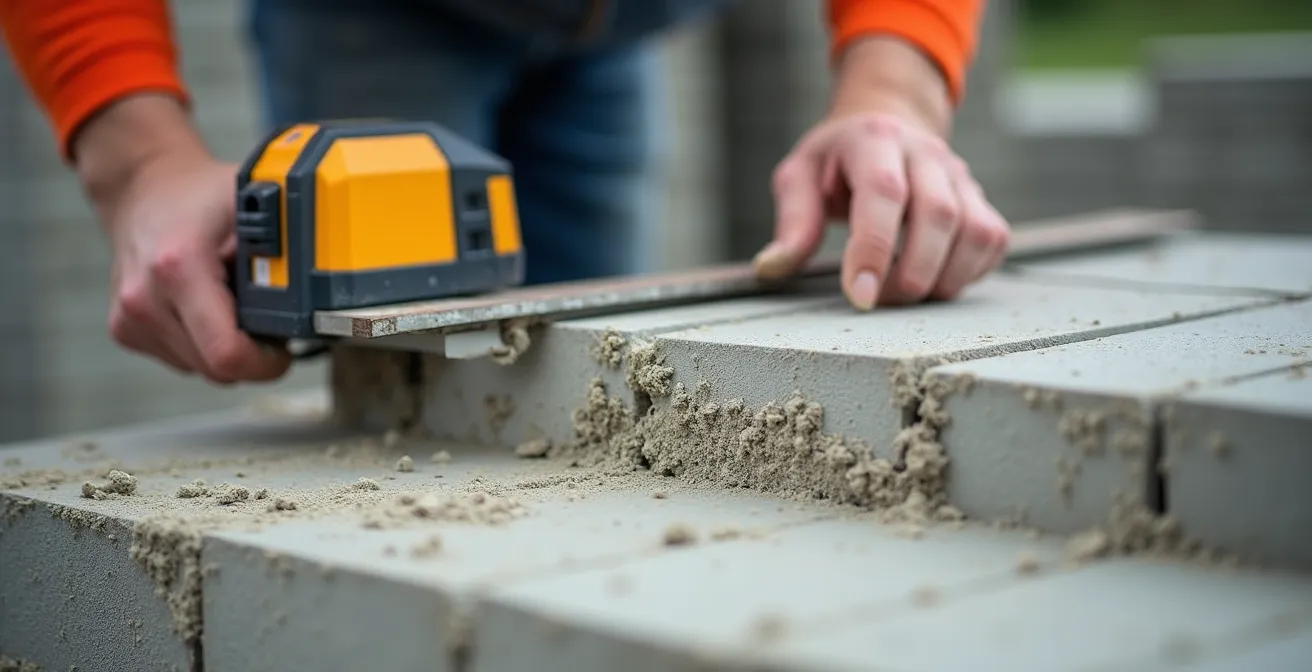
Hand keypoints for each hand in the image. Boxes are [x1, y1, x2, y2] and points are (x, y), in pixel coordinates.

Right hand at [72, 94, 291, 383]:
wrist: (142, 187)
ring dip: (225, 347)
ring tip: (232, 303)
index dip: (266, 362)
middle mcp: (146, 298)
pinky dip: (202, 342)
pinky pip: (181, 359)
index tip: (282, 347)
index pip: (227, 354)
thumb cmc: (200, 194)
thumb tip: (326, 281)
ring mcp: (130, 318)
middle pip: (216, 370)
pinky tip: (208, 307)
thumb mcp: (255, 206)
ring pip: (200, 368)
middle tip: (265, 318)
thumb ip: (289, 244)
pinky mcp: (125, 329)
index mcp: (179, 269)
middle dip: (251, 355)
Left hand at [754, 39, 1010, 310]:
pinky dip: (968, 274)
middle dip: (910, 274)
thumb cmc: (835, 160)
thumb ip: (792, 222)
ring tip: (902, 294)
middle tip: (877, 301)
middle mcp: (926, 153)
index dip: (874, 248)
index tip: (860, 296)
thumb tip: (770, 268)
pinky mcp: (980, 199)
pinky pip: (991, 242)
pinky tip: (932, 280)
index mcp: (874, 139)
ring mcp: (959, 175)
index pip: (884, 193)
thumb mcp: (799, 176)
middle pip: (939, 215)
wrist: (887, 122)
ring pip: (975, 232)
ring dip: (942, 280)